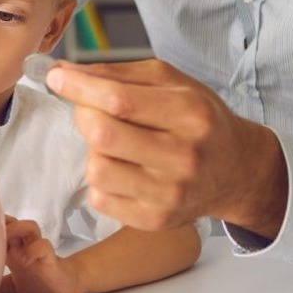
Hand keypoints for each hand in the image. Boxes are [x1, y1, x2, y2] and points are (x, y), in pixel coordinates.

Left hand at [0, 217, 84, 292]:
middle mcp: (24, 246)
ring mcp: (36, 249)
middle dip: (0, 221)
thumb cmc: (39, 282)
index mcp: (12, 251)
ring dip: (18, 228)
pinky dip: (34, 250)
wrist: (64, 287)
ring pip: (29, 227)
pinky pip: (43, 246)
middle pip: (11, 222)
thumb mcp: (11, 285)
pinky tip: (26, 261)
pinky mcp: (49, 256)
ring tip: (7, 236)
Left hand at [46, 59, 286, 235]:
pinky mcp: (155, 220)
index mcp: (190, 113)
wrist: (236, 170)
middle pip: (103, 135)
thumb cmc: (198, 118)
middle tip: (91, 110)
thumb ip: (116, 73)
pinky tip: (122, 168)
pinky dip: (101, 179)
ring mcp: (169, 193)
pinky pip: (99, 197)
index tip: (56, 78)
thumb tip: (63, 72)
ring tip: (114, 143)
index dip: (80, 88)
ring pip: (96, 169)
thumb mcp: (170, 82)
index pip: (120, 100)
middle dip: (84, 115)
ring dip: (94, 150)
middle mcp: (183, 156)